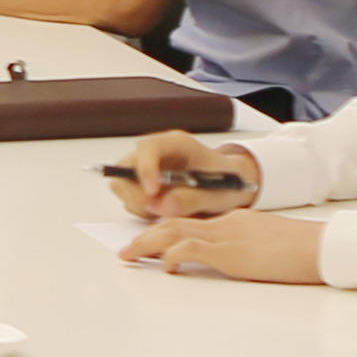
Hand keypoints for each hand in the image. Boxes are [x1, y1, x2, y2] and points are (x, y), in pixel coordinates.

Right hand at [106, 133, 260, 219]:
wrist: (232, 187)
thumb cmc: (228, 183)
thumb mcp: (218, 193)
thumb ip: (192, 199)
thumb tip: (164, 207)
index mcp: (177, 144)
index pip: (149, 147)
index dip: (146, 168)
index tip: (153, 192)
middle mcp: (157, 153)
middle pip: (126, 166)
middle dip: (135, 192)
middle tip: (155, 210)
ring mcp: (147, 168)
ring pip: (123, 183)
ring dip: (137, 203)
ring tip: (164, 212)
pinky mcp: (143, 185)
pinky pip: (129, 198)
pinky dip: (141, 210)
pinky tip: (162, 213)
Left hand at [121, 209, 324, 283]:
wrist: (322, 246)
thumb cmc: (303, 250)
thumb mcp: (268, 245)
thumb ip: (245, 248)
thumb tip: (232, 262)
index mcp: (234, 221)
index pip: (191, 222)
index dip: (165, 232)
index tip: (148, 244)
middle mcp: (225, 224)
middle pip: (174, 223)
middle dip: (146, 237)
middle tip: (126, 251)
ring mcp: (227, 236)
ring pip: (175, 232)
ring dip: (148, 245)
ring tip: (129, 256)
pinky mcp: (231, 253)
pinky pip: (192, 248)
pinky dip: (174, 256)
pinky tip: (167, 267)